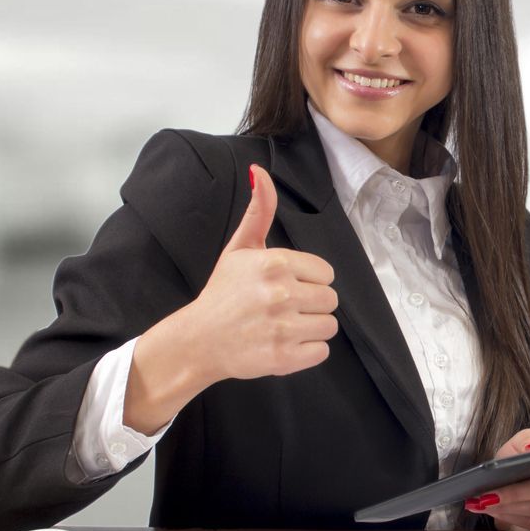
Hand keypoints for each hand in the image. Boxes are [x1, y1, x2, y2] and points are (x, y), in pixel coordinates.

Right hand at [181, 164, 338, 382]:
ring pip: (329, 326)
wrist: (198, 340)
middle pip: (331, 299)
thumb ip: (259, 211)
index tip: (285, 286)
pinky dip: (307, 352)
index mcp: (275, 263)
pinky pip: (321, 352)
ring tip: (283, 325)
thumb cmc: (223, 293)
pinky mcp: (283, 358)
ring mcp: (282, 327)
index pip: (326, 273)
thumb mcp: (240, 248)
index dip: (308, 280)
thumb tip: (260, 172)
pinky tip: (283, 343)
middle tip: (283, 308)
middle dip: (311, 304)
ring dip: (310, 328)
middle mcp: (281, 293)